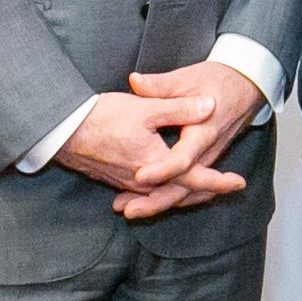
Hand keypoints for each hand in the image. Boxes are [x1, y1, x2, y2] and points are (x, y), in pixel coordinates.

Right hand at [55, 91, 244, 207]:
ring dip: (184, 192)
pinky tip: (164, 185)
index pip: (195, 178)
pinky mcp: (117, 180)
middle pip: (182, 193)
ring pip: (164, 194)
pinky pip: (147, 192)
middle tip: (226, 187)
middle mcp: (144, 181)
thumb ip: (179, 108)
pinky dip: (162, 190)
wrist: (62, 131)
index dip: (219, 181)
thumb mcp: (145, 107)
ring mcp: (128, 184)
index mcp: (156, 164)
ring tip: (202, 187)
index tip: (238, 183)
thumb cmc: (101, 118)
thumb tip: (209, 106)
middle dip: (205, 191)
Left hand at [107, 63, 262, 219]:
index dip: (162, 169)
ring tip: (130, 210)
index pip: (183, 158)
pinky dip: (167, 196)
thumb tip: (135, 83)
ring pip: (185, 190)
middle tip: (129, 210)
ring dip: (158, 203)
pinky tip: (145, 200)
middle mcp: (207, 152)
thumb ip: (160, 85)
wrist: (245, 86)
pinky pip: (187, 186)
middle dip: (156, 200)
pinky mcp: (203, 162)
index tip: (139, 176)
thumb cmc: (219, 81)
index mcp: (204, 131)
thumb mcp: (189, 78)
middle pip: (183, 185)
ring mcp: (207, 160)